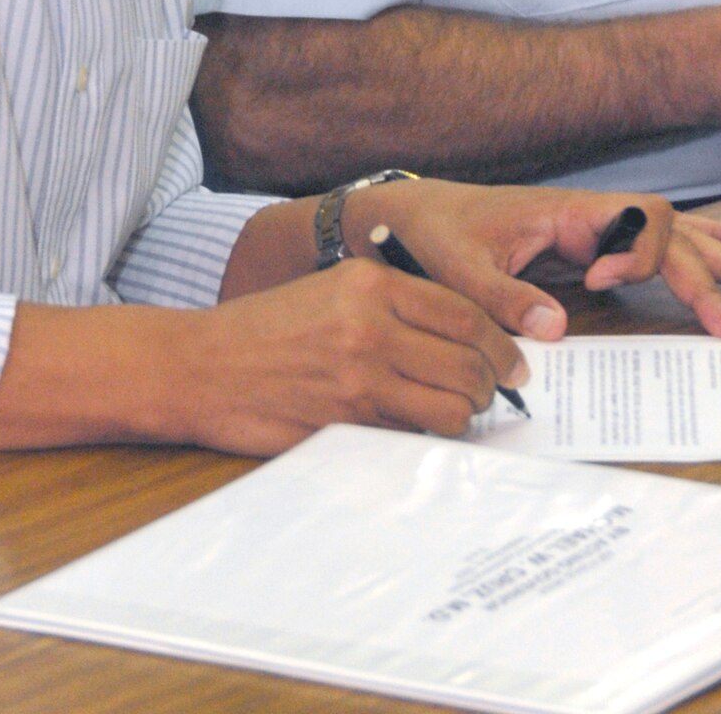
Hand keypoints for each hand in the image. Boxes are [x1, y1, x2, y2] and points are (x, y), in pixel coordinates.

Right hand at [170, 256, 525, 453]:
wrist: (204, 365)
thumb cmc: (268, 327)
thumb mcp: (332, 288)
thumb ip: (393, 301)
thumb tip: (460, 332)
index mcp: (372, 283)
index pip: (465, 313)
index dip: (501, 342)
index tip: (516, 361)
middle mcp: (372, 326)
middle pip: (468, 362)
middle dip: (492, 384)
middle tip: (493, 392)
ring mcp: (360, 377)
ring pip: (451, 406)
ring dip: (466, 415)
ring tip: (460, 413)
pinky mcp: (346, 423)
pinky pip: (414, 436)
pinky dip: (429, 437)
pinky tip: (421, 429)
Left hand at [343, 178, 720, 344]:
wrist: (414, 215)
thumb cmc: (436, 237)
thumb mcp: (459, 269)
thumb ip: (505, 296)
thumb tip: (557, 326)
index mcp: (566, 212)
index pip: (632, 223)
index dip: (632, 257)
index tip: (600, 286)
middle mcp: (592, 214)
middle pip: (669, 233)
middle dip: (709, 273)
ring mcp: (598, 225)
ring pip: (676, 235)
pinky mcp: (594, 241)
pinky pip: (659, 238)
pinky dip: (706, 240)